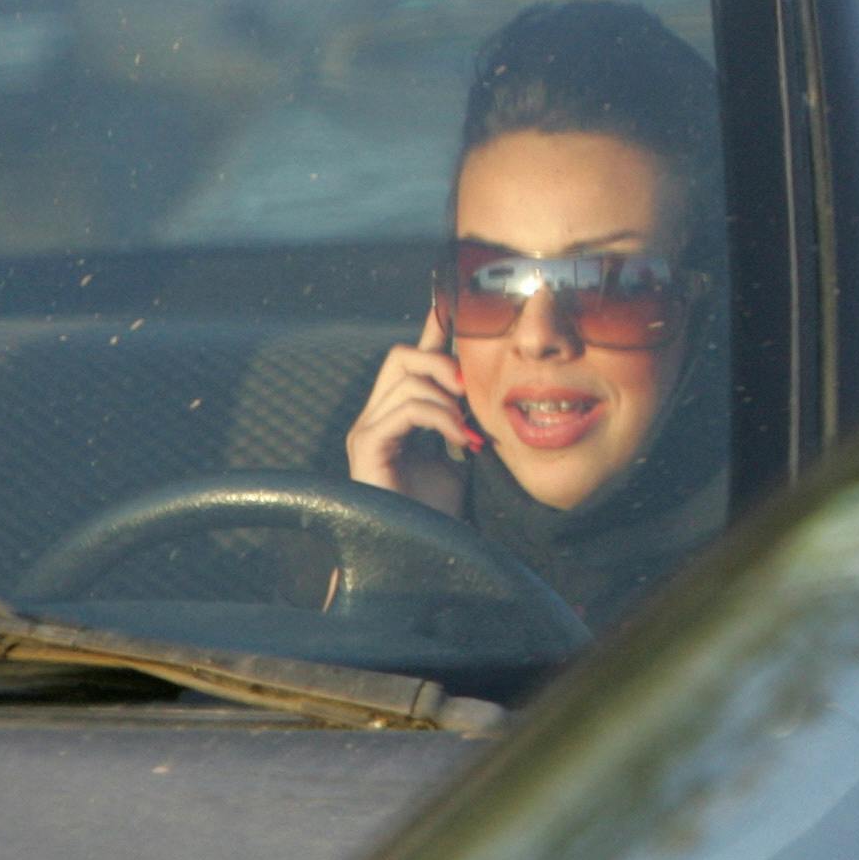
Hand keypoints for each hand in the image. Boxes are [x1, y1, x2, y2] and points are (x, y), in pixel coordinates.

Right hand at [346, 308, 480, 517]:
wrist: (429, 552)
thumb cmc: (444, 509)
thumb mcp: (464, 453)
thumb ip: (467, 419)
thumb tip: (492, 391)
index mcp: (398, 414)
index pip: (413, 361)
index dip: (432, 332)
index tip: (454, 307)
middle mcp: (376, 416)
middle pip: (401, 356)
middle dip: (442, 362)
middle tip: (473, 391)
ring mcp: (367, 429)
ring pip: (405, 378)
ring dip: (448, 397)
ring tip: (470, 428)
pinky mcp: (366, 446)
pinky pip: (406, 409)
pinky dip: (441, 419)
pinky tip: (464, 443)